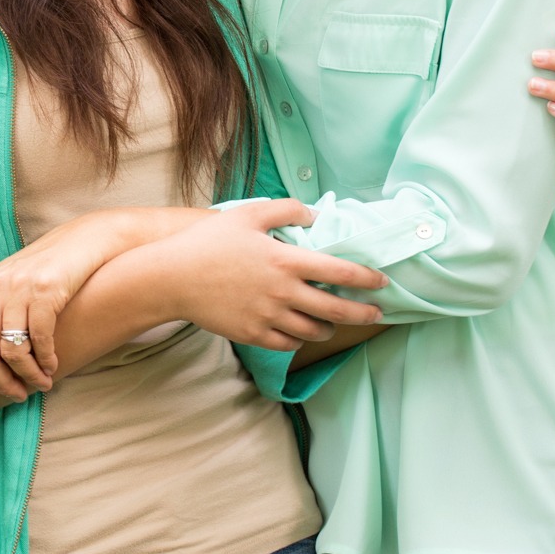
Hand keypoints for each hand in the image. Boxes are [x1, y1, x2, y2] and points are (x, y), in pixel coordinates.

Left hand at [0, 207, 205, 398]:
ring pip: (11, 351)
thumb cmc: (46, 272)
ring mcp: (18, 287)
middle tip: (17, 395)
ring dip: (28, 376)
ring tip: (41, 383)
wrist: (84, 241)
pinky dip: (46, 360)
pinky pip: (39, 339)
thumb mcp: (10, 288)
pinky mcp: (46, 289)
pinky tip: (53, 365)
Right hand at [146, 199, 385, 352]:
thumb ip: (287, 210)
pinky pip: (287, 344)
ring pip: (313, 332)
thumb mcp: (248, 214)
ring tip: (332, 322)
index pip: (340, 272)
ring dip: (329, 328)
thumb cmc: (209, 242)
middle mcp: (282, 292)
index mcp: (285, 260)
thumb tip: (316, 215)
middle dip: (362, 314)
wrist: (172, 277)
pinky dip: (299, 339)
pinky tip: (300, 331)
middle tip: (375, 314)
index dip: (367, 279)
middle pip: (336, 310)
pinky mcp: (252, 334)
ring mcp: (268, 317)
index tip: (382, 283)